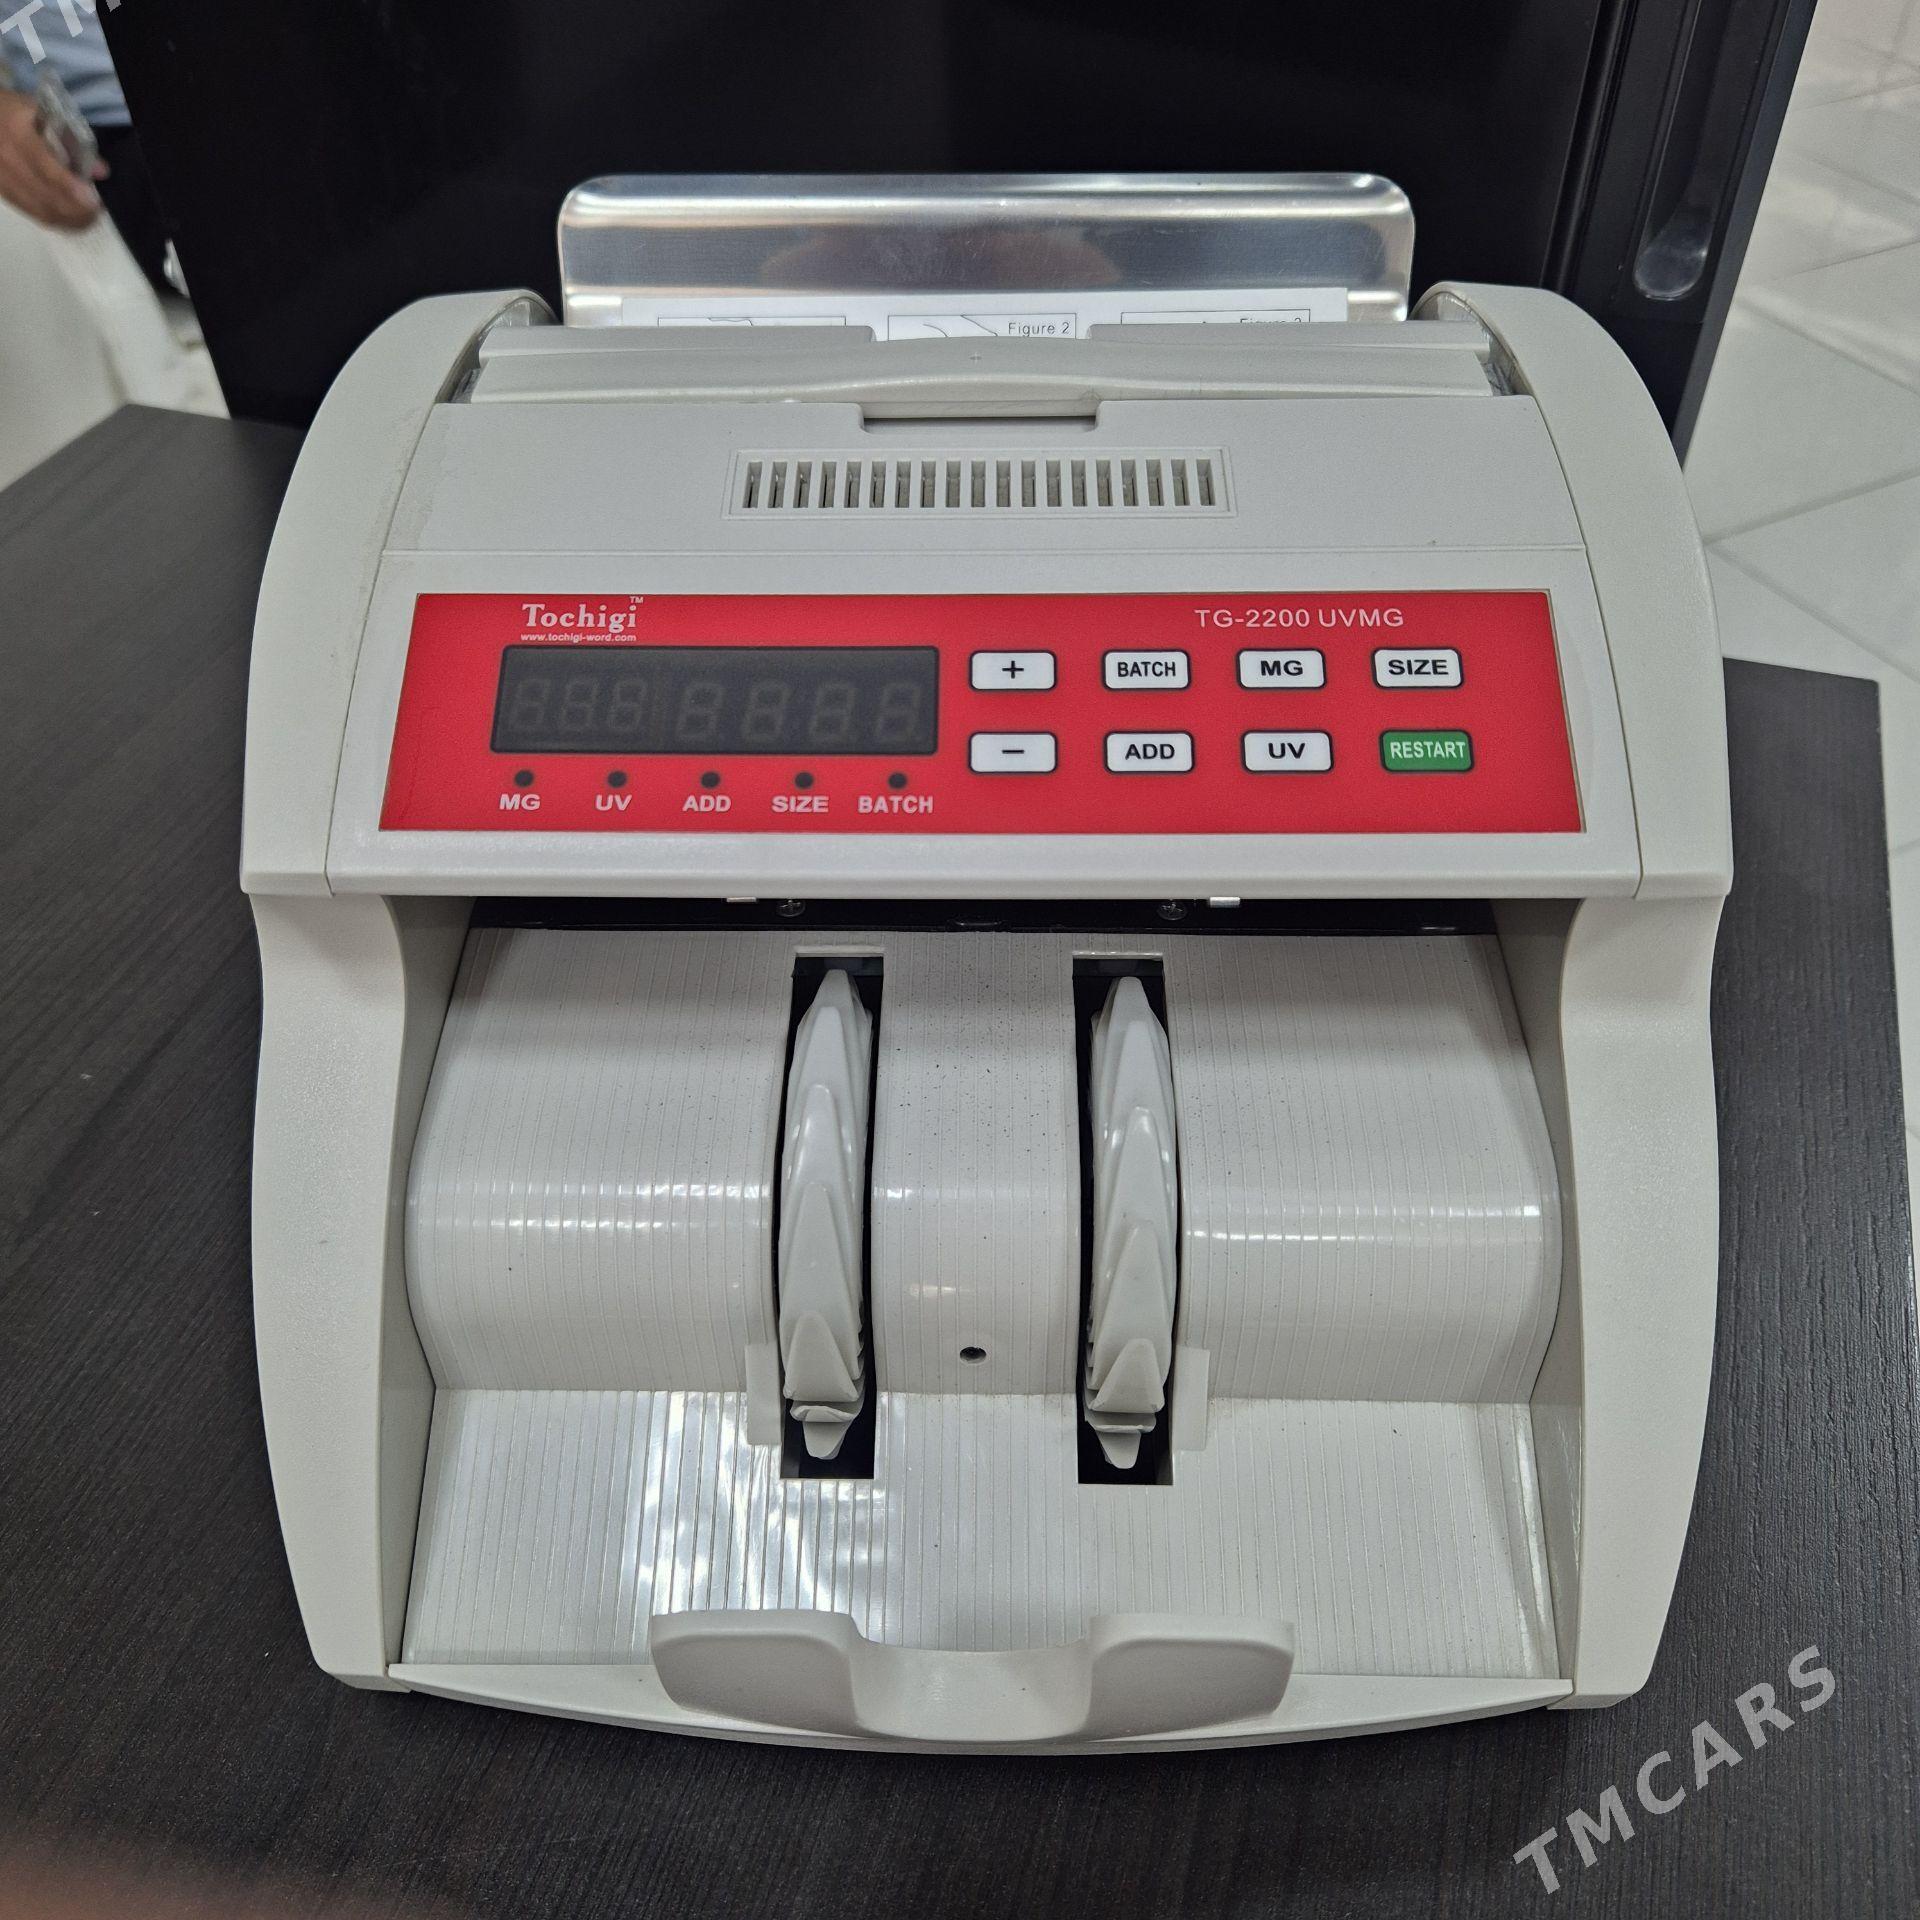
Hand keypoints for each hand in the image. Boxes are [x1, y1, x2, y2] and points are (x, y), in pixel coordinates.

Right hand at [0, 87, 104, 228]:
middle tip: (98, 211)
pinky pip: (30, 212)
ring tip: (89, 218)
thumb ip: (71, 140)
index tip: (94, 201)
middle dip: (77, 210)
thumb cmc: (12, 110)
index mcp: (17, 133)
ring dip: (68, 220)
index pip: (46, 167)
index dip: (71, 188)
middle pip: (45, 196)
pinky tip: (70, 218)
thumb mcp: (40, 113)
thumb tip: (100, 171)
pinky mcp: (1, 191)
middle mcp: (5, 158)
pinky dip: (54, 219)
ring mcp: (0, 178)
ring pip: (39, 210)